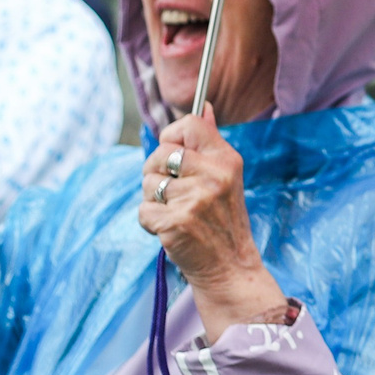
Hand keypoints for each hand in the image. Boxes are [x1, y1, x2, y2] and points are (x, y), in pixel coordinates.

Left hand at [140, 107, 285, 339]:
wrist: (230, 267)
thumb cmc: (223, 220)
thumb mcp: (226, 177)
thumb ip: (210, 142)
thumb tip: (204, 107)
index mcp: (227, 159)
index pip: (189, 124)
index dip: (172, 136)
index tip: (174, 155)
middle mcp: (214, 175)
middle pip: (161, 153)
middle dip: (155, 172)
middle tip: (172, 193)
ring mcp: (196, 199)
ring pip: (148, 183)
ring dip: (154, 200)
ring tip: (176, 214)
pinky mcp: (177, 222)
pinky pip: (144, 211)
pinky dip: (150, 223)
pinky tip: (171, 230)